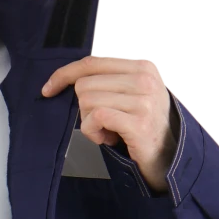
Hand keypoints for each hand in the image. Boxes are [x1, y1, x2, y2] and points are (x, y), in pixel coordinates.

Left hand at [42, 55, 178, 191]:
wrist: (169, 156)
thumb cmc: (143, 126)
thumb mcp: (130, 94)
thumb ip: (107, 81)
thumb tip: (70, 79)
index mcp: (141, 66)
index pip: (92, 62)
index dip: (65, 74)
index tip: (49, 88)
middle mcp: (144, 78)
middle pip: (85, 84)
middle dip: (85, 109)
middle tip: (103, 123)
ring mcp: (142, 100)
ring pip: (87, 101)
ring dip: (90, 123)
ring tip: (109, 132)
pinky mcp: (137, 122)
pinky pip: (96, 117)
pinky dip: (94, 132)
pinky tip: (107, 138)